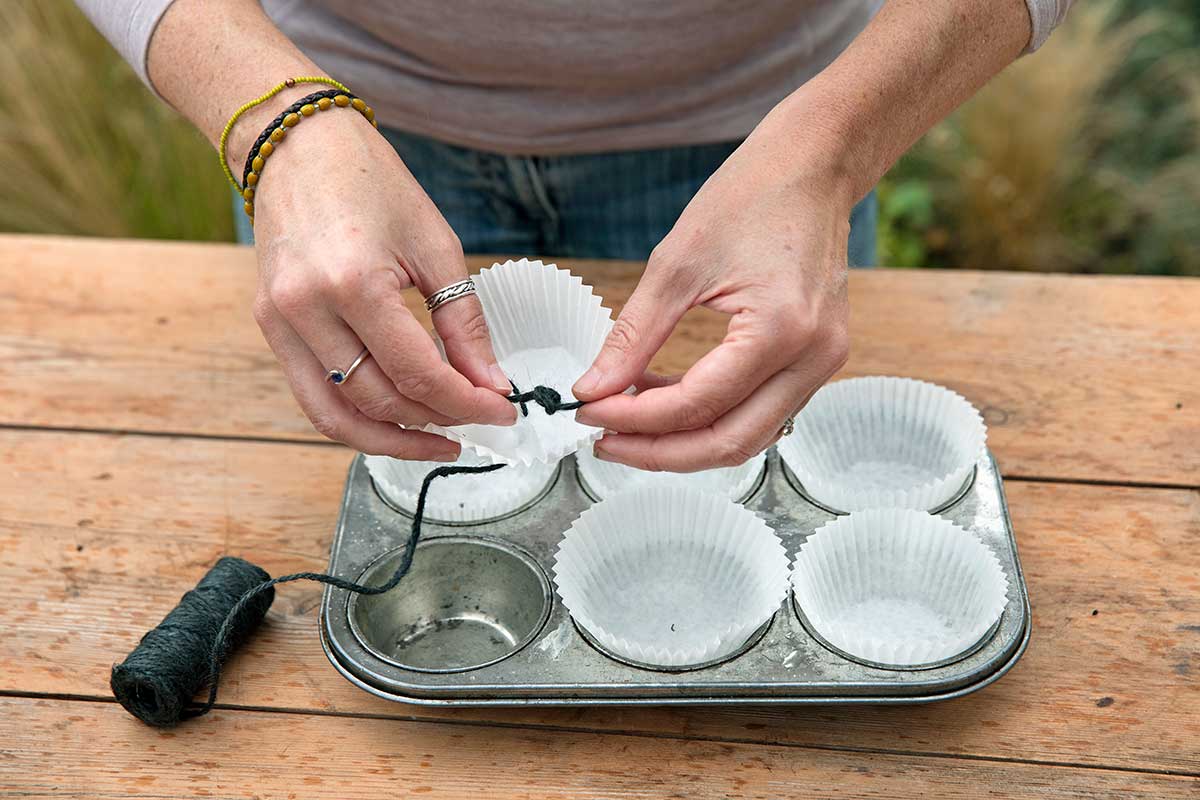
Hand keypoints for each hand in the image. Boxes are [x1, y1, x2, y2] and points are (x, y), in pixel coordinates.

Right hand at [249, 113, 516, 459]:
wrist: (296, 142)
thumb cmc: (371, 181)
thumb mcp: (435, 245)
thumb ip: (463, 322)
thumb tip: (489, 383)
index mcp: (353, 283)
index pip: (417, 372)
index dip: (466, 401)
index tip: (502, 410)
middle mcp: (305, 310)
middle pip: (379, 399)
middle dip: (437, 418)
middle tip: (481, 417)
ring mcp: (279, 322)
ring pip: (336, 416)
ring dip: (392, 438)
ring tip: (440, 439)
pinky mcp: (270, 326)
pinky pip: (312, 395)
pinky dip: (356, 417)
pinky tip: (398, 418)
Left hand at [571, 118, 852, 470]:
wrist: (813, 165)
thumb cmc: (750, 197)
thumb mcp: (676, 264)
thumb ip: (633, 337)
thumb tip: (591, 389)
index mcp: (781, 329)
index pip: (697, 405)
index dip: (635, 419)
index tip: (587, 411)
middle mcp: (813, 358)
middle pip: (729, 442)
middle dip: (659, 451)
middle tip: (602, 439)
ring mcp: (823, 363)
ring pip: (747, 436)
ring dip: (684, 440)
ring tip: (626, 420)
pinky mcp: (817, 360)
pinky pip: (759, 410)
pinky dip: (710, 416)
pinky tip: (663, 397)